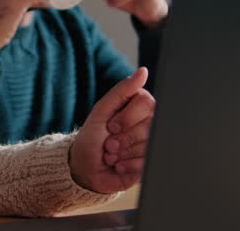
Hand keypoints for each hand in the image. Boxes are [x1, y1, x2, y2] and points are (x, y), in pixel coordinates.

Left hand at [69, 67, 154, 193]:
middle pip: (149, 126)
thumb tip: (143, 71)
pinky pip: (147, 163)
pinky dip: (127, 166)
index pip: (147, 103)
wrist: (87, 169)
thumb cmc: (92, 138)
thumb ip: (122, 91)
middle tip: (109, 143)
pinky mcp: (152, 163)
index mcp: (139, 107)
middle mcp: (150, 124)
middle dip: (122, 138)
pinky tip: (120, 165)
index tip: (111, 126)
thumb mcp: (101, 111)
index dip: (127, 117)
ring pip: (148, 146)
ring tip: (112, 155)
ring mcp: (152, 144)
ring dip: (123, 153)